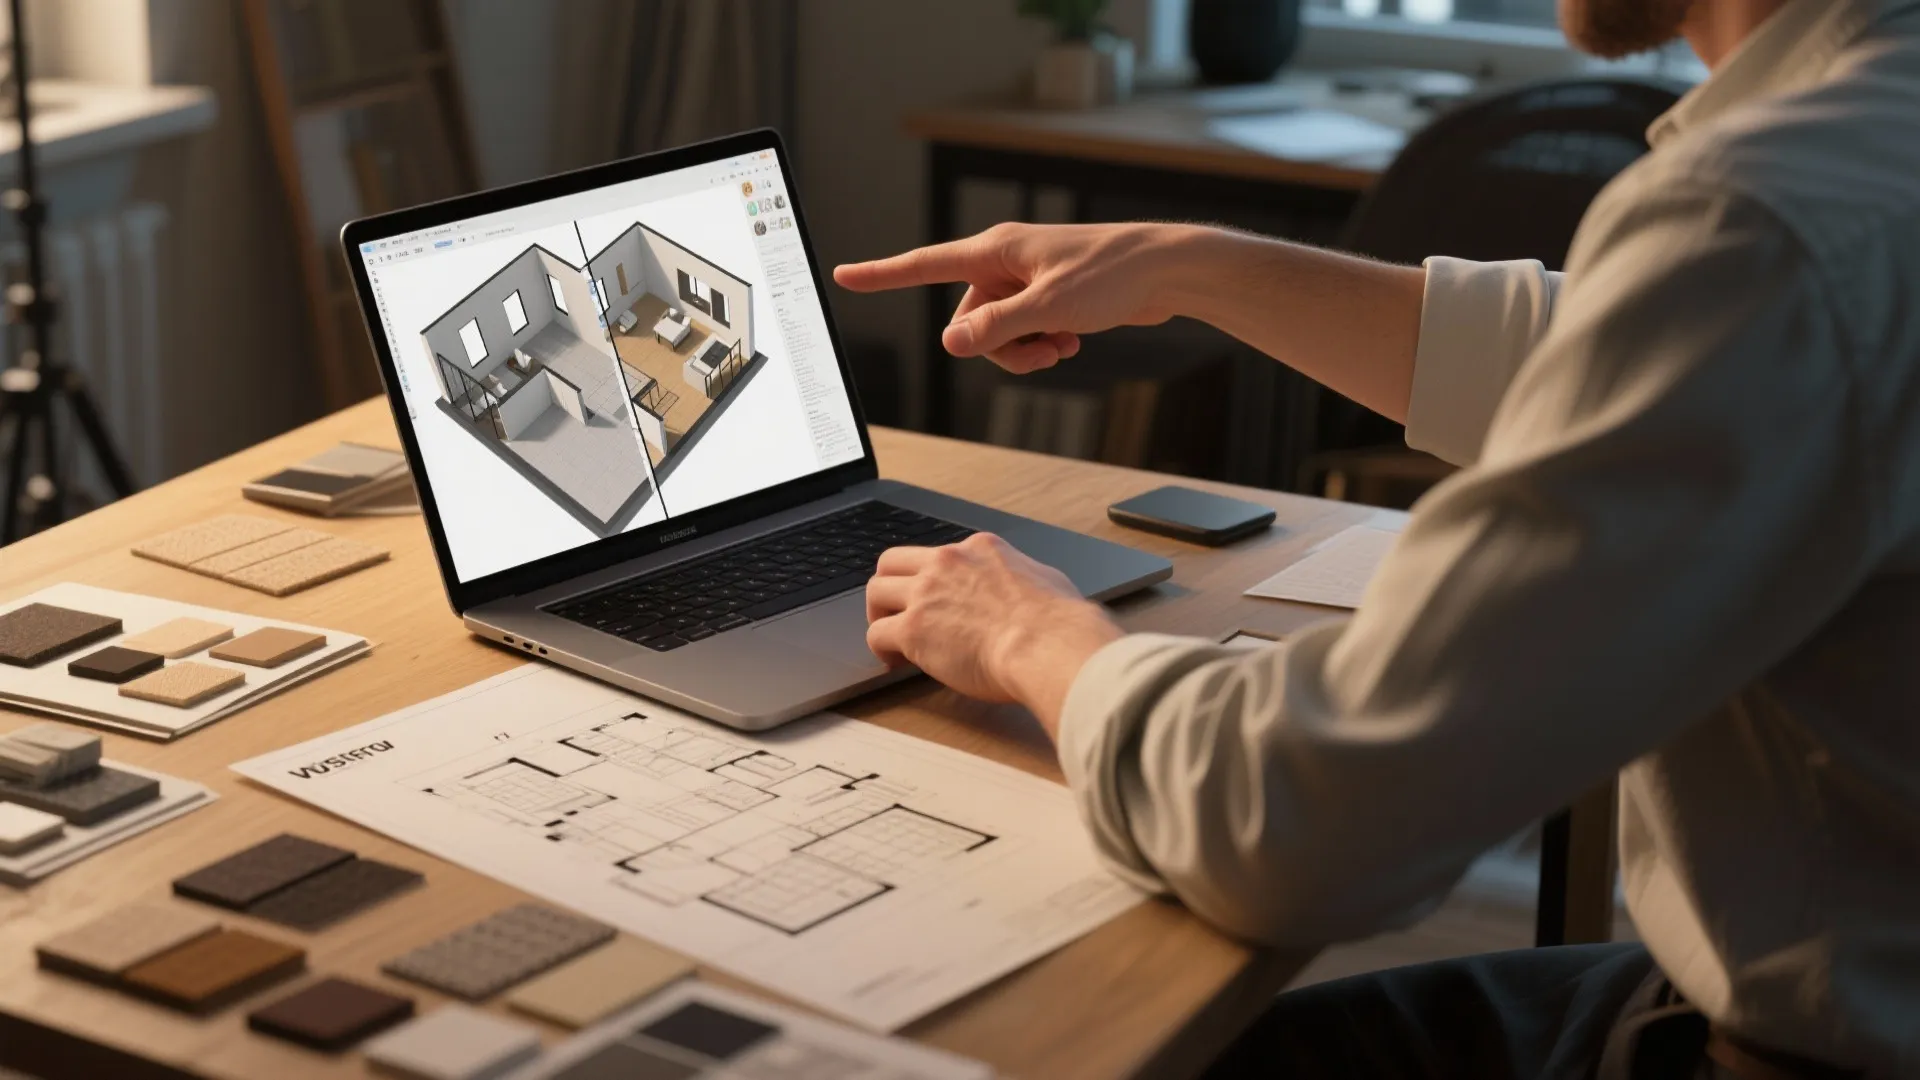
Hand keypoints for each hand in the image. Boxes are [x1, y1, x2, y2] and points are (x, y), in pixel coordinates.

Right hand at [834, 222, 1203, 372]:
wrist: (1164, 270)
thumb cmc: (1112, 276)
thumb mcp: (1050, 308)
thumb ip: (998, 328)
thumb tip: (951, 345)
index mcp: (995, 251)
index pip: (924, 265)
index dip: (882, 274)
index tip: (844, 275)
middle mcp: (1004, 262)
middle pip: (967, 319)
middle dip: (996, 347)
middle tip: (1042, 351)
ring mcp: (1025, 280)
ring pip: (997, 332)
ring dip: (1022, 350)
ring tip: (1062, 347)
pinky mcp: (1047, 296)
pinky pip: (1022, 330)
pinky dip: (1041, 343)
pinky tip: (1072, 342)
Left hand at [865, 533, 1123, 736]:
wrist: (1047, 644)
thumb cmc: (1058, 622)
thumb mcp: (1045, 579)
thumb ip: (1023, 579)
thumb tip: (1029, 590)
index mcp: (978, 550)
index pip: (939, 555)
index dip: (931, 579)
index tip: (933, 600)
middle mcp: (947, 563)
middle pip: (892, 562)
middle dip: (888, 585)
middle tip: (893, 610)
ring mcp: (926, 594)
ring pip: (875, 592)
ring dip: (878, 614)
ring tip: (888, 638)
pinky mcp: (914, 629)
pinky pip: (877, 634)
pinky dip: (880, 649)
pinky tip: (893, 662)